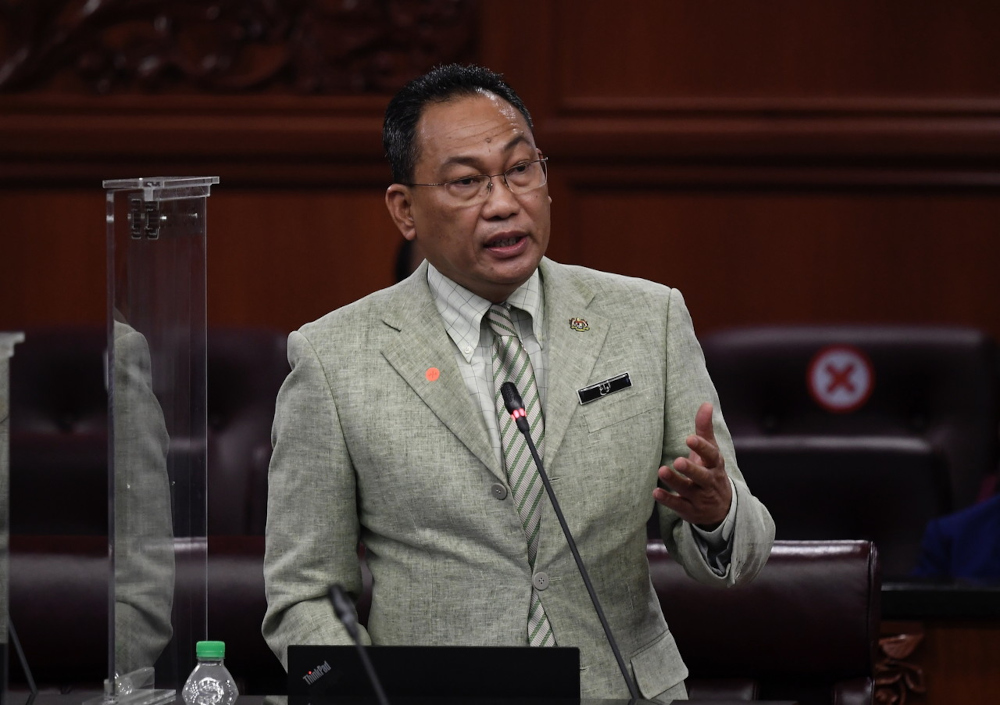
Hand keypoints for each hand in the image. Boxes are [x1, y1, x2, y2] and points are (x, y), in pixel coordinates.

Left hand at [653, 402, 732, 528]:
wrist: (722, 508)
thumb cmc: (710, 471)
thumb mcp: (710, 452)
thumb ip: (705, 429)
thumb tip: (706, 404)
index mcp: (715, 465)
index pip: (711, 456)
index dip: (701, 447)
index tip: (690, 438)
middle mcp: (709, 482)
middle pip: (702, 476)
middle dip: (691, 470)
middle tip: (677, 461)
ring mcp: (700, 498)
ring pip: (688, 490)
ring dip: (675, 482)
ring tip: (662, 471)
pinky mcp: (690, 510)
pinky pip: (678, 506)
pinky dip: (667, 500)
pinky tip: (655, 492)